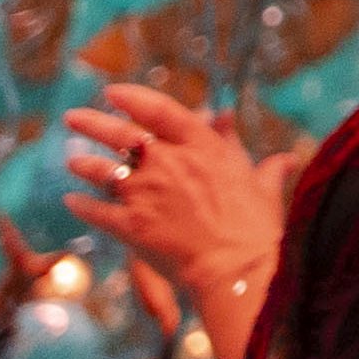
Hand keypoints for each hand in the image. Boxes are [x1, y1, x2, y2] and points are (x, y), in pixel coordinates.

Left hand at [63, 84, 279, 302]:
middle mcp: (168, 162)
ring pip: (103, 171)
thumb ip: (268, 168)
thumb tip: (287, 159)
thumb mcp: (262, 184)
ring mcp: (146, 193)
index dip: (133, 98)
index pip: (159, 109)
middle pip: (122, 134)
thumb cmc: (255, 225)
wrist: (236, 266)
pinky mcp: (130, 225)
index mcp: (201, 146)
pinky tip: (71, 202)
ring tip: (72, 160)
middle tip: (72, 117)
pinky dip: (81, 205)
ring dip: (84, 164)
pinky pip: (96, 211)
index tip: (112, 92)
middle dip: (92, 123)